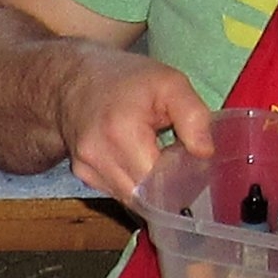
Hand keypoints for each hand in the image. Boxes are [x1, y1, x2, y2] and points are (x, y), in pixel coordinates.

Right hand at [53, 46, 213, 198]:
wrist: (73, 79)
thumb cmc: (124, 79)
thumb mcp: (169, 83)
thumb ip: (194, 116)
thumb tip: (204, 153)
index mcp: (121, 132)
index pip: (158, 182)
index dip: (178, 177)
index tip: (187, 159)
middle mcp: (97, 156)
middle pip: (144, 196)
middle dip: (164, 185)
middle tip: (174, 159)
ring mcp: (86, 168)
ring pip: (131, 198)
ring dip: (148, 186)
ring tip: (154, 156)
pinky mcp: (82, 174)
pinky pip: (117, 191)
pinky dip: (132, 182)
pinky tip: (135, 158)